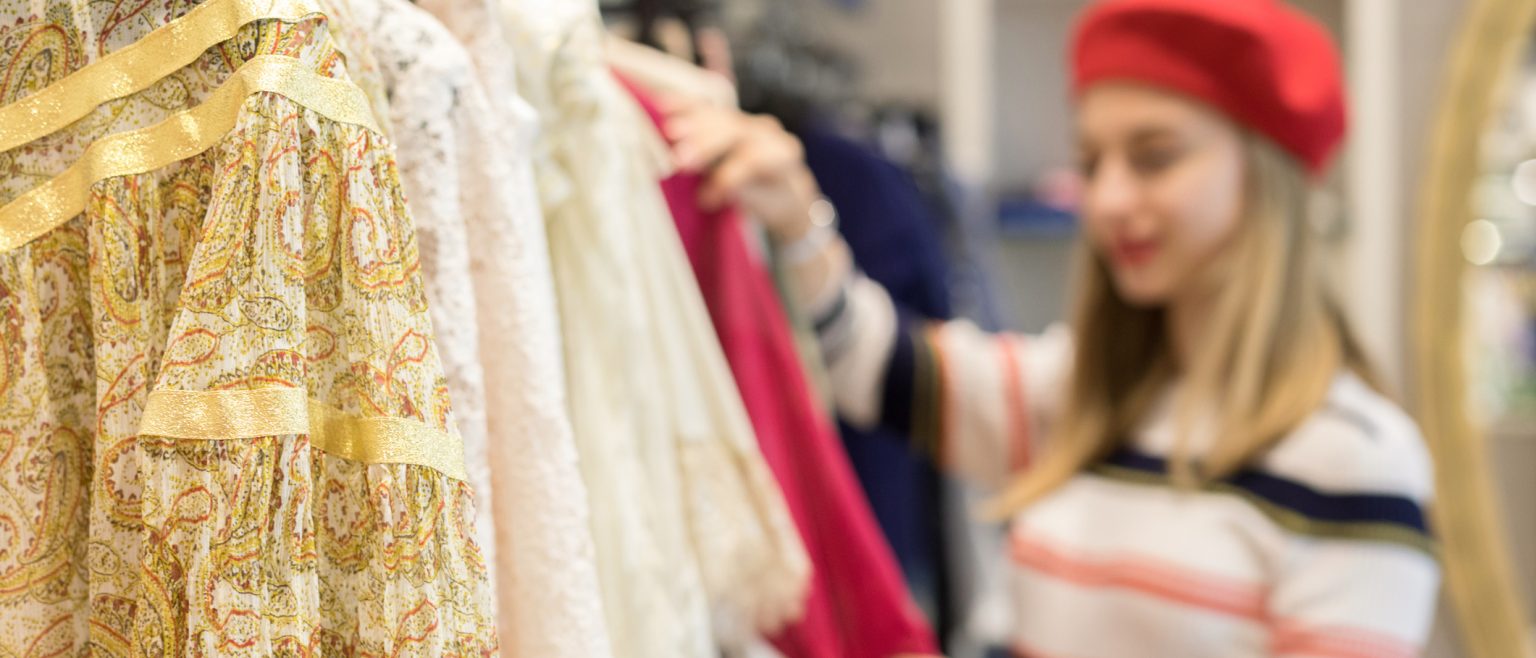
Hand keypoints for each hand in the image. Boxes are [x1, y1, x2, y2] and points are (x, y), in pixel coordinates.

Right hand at [660, 97, 823, 242]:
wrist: (786, 188)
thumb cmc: (774, 201)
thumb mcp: (765, 205)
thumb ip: (741, 193)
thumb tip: (705, 191)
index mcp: (783, 153)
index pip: (754, 158)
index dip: (728, 176)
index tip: (705, 199)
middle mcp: (768, 132)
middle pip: (734, 132)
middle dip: (705, 144)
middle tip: (679, 160)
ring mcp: (749, 121)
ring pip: (719, 118)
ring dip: (691, 125)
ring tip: (668, 133)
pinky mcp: (731, 118)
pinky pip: (707, 110)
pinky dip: (686, 108)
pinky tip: (664, 105)